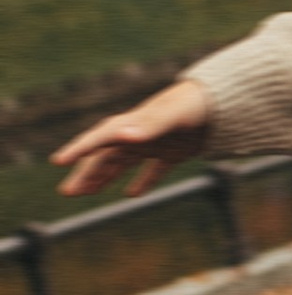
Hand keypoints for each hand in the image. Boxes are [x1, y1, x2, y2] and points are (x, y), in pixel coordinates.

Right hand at [53, 77, 213, 199]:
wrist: (230, 99)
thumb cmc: (199, 104)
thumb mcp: (174, 114)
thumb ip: (149, 124)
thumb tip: (124, 136)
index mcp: (135, 124)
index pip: (101, 138)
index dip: (80, 149)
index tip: (59, 161)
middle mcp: (141, 133)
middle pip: (106, 155)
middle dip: (86, 172)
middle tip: (67, 191)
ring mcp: (158, 142)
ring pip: (123, 163)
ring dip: (104, 178)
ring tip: (85, 193)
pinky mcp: (176, 151)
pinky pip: (154, 170)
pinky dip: (142, 182)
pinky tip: (132, 194)